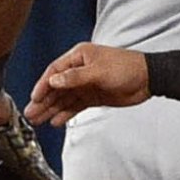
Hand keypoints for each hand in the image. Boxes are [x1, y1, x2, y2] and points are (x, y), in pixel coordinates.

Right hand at [27, 43, 149, 125]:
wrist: (149, 79)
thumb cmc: (127, 67)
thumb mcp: (98, 71)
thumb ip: (74, 78)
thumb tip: (53, 81)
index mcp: (79, 58)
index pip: (55, 72)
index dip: (43, 85)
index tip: (34, 98)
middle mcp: (80, 71)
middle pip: (56, 87)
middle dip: (43, 101)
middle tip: (30, 114)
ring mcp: (86, 85)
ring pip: (63, 99)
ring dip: (51, 109)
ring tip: (38, 120)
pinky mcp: (93, 97)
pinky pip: (75, 106)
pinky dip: (66, 113)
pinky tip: (56, 121)